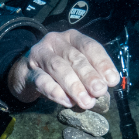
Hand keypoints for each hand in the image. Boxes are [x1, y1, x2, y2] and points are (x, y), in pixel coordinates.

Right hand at [6, 30, 120, 108]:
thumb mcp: (75, 69)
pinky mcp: (28, 71)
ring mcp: (40, 54)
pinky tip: (66, 102)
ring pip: (58, 67)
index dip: (102, 63)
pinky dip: (55, 91)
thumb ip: (89, 77)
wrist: (26, 74)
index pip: (90, 46)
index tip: (112, 80)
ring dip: (74, 86)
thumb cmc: (57, 71)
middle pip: (75, 57)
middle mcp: (56, 41)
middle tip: (99, 91)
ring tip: (86, 101)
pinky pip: (42, 80)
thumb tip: (103, 92)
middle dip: (89, 76)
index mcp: (72, 37)